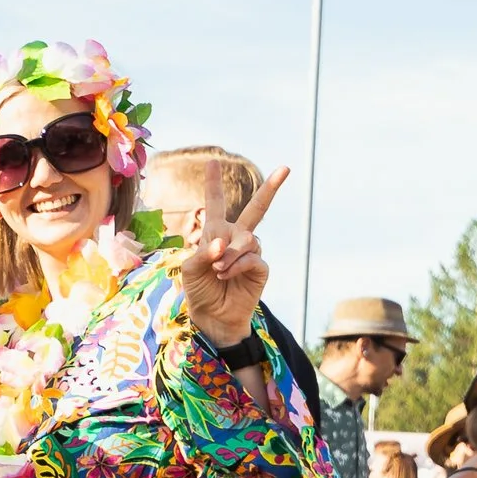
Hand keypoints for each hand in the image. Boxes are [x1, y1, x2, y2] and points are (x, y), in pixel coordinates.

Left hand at [178, 159, 285, 348]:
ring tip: (218, 269)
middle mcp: (236, 238)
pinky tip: (225, 274)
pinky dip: (235, 264)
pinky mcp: (260, 267)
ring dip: (229, 254)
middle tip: (286, 168)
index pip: (215, 204)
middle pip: (257, 208)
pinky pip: (251, 257)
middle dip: (271, 188)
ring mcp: (251, 252)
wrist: (212, 316)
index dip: (214, 183)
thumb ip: (204, 252)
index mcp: (215, 233)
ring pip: (247, 239)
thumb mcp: (190, 269)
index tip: (213, 161)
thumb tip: (224, 244)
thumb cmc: (199, 290)